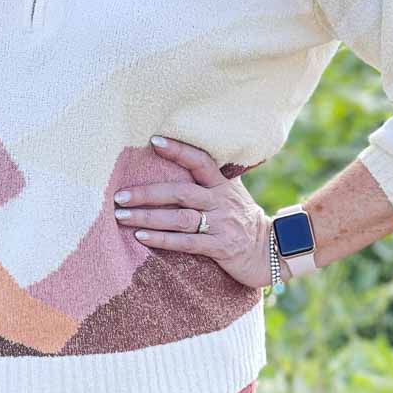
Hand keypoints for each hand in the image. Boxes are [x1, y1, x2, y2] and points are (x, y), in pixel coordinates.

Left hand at [113, 136, 280, 289]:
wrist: (272, 251)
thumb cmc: (242, 221)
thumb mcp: (231, 195)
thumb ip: (208, 182)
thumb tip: (177, 163)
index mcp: (222, 185)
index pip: (200, 161)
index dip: (178, 150)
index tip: (153, 141)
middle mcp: (221, 202)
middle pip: (180, 192)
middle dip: (147, 193)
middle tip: (119, 195)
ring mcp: (222, 225)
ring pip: (179, 218)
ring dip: (147, 217)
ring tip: (121, 216)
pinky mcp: (221, 248)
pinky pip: (187, 243)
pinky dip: (163, 240)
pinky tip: (141, 237)